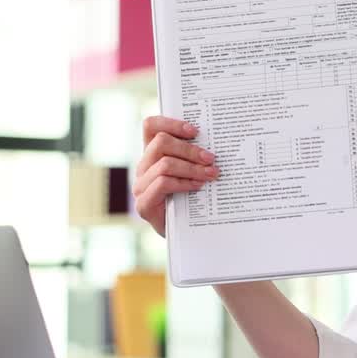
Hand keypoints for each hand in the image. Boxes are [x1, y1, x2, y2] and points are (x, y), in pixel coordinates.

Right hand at [133, 116, 219, 236]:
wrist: (182, 235)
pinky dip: (184, 183)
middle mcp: (143, 167)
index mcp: (152, 154)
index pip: (151, 126)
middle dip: (190, 149)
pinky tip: (198, 186)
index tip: (195, 130)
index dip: (171, 122)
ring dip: (192, 167)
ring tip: (211, 174)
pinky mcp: (144, 204)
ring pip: (164, 164)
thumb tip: (216, 141)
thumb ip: (193, 157)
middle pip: (160, 143)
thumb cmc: (189, 200)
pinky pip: (163, 184)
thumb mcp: (190, 173)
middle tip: (211, 158)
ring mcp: (141, 186)